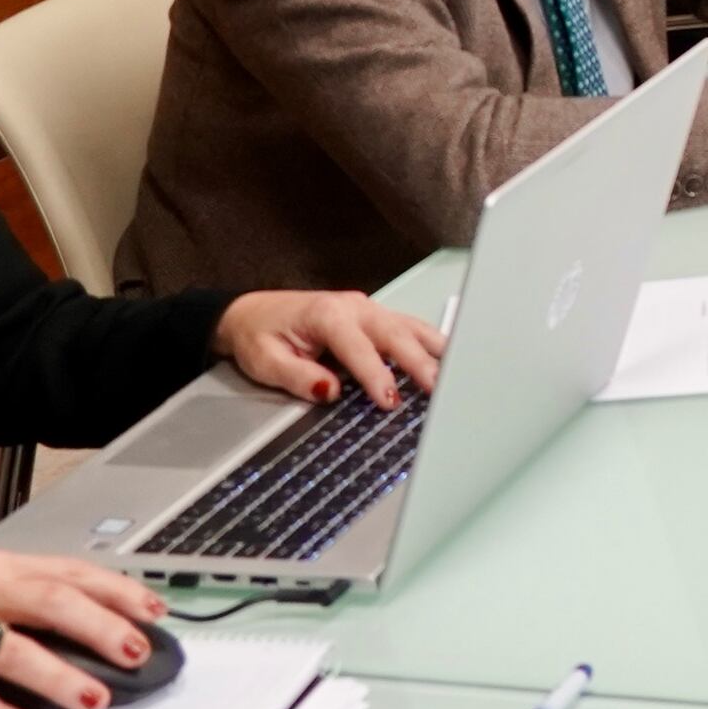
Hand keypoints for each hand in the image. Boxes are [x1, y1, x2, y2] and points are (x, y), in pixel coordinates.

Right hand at [0, 553, 170, 708]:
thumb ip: (35, 606)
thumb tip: (106, 635)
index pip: (70, 573)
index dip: (117, 592)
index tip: (155, 613)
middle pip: (50, 602)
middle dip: (100, 628)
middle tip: (136, 653)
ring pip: (11, 648)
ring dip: (58, 675)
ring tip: (93, 698)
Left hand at [213, 291, 442, 409]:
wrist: (250, 314)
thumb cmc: (259, 334)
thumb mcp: (265, 361)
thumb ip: (297, 376)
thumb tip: (329, 390)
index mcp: (326, 315)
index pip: (359, 348)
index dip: (376, 375)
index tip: (390, 400)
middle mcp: (353, 307)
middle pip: (396, 334)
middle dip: (419, 363)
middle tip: (438, 389)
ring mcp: (368, 309)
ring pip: (410, 327)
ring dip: (434, 351)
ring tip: (457, 374)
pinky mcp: (374, 317)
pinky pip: (408, 327)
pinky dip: (429, 344)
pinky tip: (446, 360)